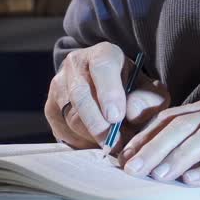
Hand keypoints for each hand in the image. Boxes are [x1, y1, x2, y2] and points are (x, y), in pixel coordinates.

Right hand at [44, 42, 169, 151]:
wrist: (107, 88)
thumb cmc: (133, 90)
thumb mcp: (148, 90)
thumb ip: (147, 99)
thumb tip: (131, 114)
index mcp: (103, 54)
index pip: (102, 67)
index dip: (109, 93)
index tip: (117, 117)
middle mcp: (75, 65)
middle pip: (81, 95)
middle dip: (98, 124)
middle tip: (115, 144)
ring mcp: (59, 85)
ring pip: (70, 116)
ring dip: (91, 136)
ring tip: (111, 146)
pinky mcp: (50, 107)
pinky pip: (62, 130)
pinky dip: (80, 142)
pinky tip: (96, 144)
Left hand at [118, 97, 199, 186]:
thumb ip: (198, 132)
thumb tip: (161, 151)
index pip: (170, 118)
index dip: (145, 136)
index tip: (124, 154)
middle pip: (180, 126)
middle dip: (152, 147)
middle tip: (130, 168)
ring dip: (176, 157)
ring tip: (157, 175)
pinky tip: (191, 180)